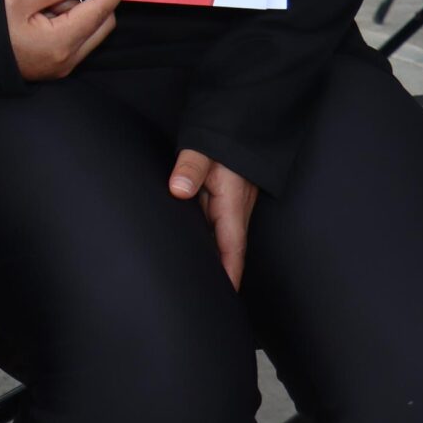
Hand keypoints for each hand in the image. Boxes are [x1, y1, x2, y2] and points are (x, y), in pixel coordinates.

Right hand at [4, 0, 137, 81]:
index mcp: (61, 42)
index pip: (100, 9)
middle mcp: (67, 58)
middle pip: (101, 23)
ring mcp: (61, 65)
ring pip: (88, 31)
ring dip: (78, 11)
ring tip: (44, 1)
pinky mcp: (53, 66)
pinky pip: (74, 39)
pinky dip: (68, 22)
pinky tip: (43, 12)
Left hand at [170, 148, 256, 288]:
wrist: (243, 120)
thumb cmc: (226, 137)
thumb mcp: (205, 150)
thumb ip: (191, 168)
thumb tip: (178, 189)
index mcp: (232, 205)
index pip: (231, 250)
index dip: (228, 274)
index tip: (224, 299)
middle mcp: (235, 209)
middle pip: (227, 250)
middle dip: (222, 276)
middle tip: (206, 302)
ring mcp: (231, 204)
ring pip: (221, 239)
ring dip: (215, 260)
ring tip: (201, 285)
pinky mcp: (223, 197)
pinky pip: (216, 226)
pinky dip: (208, 241)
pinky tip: (194, 248)